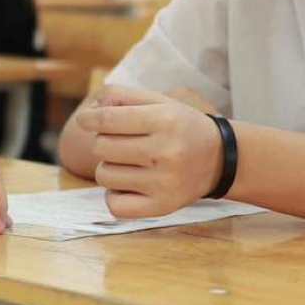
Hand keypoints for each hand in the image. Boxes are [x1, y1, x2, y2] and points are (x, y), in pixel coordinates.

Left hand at [86, 85, 223, 218]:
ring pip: (104, 175)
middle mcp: (166, 152)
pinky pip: (114, 205)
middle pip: (102, 147)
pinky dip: (114, 195)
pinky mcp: (162, 207)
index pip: (108, 119)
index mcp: (165, 120)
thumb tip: (89, 112)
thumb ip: (122, 97)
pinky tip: (130, 185)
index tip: (86, 120)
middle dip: (105, 142)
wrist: (219, 159)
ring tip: (130, 163)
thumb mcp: (159, 101)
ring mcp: (164, 183)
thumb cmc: (180, 126)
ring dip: (109, 168)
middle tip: (123, 142)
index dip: (89, 119)